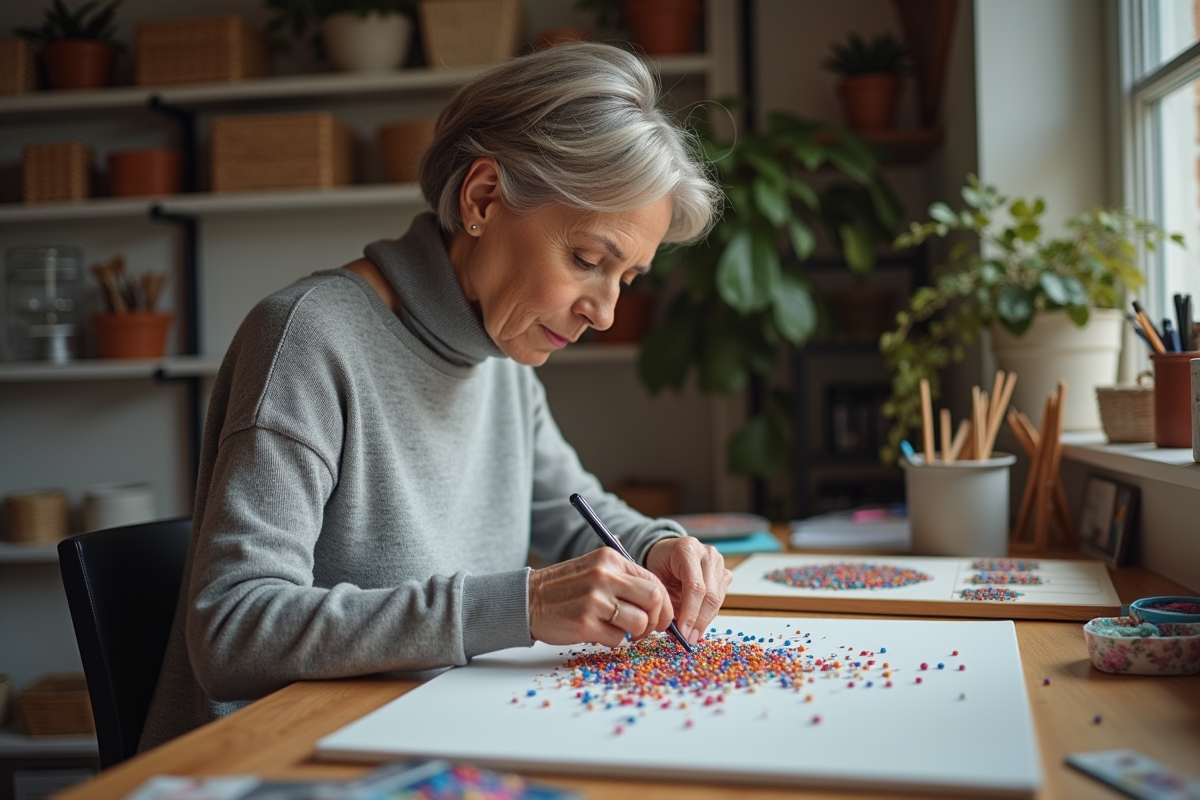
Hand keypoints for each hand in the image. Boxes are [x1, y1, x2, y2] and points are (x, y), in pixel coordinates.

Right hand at [528, 547, 673, 647]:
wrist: (528, 600)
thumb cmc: (566, 589)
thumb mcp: (595, 569)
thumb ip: (624, 580)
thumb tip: (660, 602)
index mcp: (610, 559)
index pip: (654, 581)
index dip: (663, 604)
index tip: (658, 617)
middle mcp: (604, 575)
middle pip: (654, 599)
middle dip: (656, 620)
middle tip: (646, 628)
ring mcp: (594, 599)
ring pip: (639, 622)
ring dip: (634, 633)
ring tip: (619, 630)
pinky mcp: (584, 623)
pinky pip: (617, 639)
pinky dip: (613, 640)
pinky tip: (598, 632)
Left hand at [643, 536, 731, 645]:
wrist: (666, 552)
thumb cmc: (658, 566)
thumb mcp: (655, 579)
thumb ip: (665, 599)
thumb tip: (677, 629)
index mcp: (687, 549)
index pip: (695, 586)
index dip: (690, 612)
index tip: (683, 632)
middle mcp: (707, 553)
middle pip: (710, 594)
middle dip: (699, 621)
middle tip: (689, 639)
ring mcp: (718, 562)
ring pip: (717, 598)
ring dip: (705, 620)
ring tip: (693, 635)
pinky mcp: (724, 573)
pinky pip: (720, 598)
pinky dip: (709, 614)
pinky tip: (698, 624)